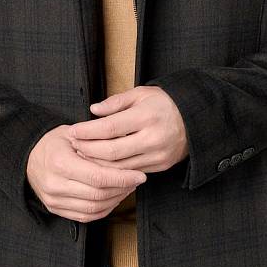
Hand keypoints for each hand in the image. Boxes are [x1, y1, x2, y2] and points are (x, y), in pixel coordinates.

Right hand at [26, 124, 146, 221]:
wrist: (28, 157)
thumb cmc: (54, 142)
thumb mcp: (72, 133)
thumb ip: (96, 142)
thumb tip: (125, 148)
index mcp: (59, 162)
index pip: (98, 177)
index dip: (122, 178)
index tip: (140, 175)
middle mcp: (55, 184)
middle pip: (98, 194)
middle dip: (122, 189)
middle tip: (136, 180)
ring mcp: (54, 200)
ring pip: (94, 208)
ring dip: (116, 200)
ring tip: (127, 187)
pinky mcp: (56, 209)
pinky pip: (86, 216)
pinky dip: (104, 209)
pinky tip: (114, 197)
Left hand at [68, 86, 188, 173]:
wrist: (195, 120)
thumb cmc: (164, 103)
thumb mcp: (141, 93)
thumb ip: (116, 102)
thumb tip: (93, 110)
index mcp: (147, 116)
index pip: (109, 128)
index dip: (87, 131)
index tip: (72, 131)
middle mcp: (153, 138)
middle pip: (111, 152)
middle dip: (88, 150)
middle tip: (73, 145)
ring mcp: (158, 155)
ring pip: (119, 167)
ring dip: (97, 163)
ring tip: (83, 155)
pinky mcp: (160, 166)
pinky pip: (131, 173)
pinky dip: (113, 170)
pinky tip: (101, 163)